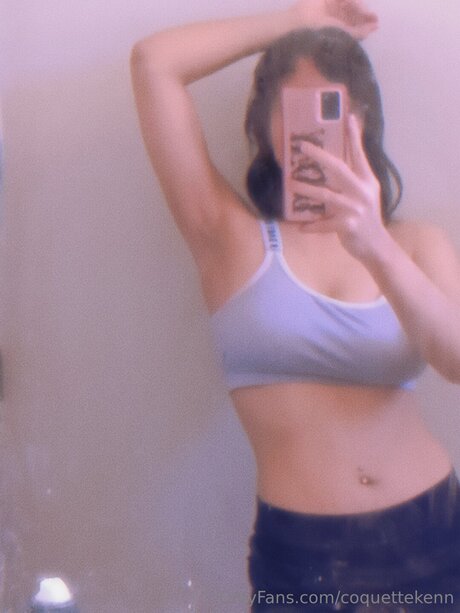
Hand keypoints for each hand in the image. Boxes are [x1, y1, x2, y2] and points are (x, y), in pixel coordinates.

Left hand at [286, 114, 388, 261]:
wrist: (376, 246)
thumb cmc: (365, 218)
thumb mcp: (365, 194)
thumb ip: (353, 179)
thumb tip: (335, 162)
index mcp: (367, 180)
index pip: (359, 154)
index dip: (354, 136)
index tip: (348, 116)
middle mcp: (362, 191)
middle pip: (338, 168)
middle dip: (319, 156)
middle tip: (301, 147)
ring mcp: (355, 208)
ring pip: (325, 195)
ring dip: (306, 190)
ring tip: (291, 185)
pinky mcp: (347, 226)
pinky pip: (324, 224)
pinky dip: (312, 226)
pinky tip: (301, 226)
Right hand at [292, 0, 378, 39]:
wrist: (301, 26)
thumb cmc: (320, 35)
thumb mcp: (343, 36)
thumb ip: (359, 32)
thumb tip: (375, 27)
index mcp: (336, 30)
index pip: (355, 24)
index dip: (366, 22)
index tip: (376, 22)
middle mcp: (334, 18)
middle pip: (354, 13)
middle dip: (364, 14)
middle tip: (372, 17)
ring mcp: (330, 7)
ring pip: (350, 3)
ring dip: (358, 7)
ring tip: (364, 12)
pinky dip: (351, 1)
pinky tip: (355, 3)